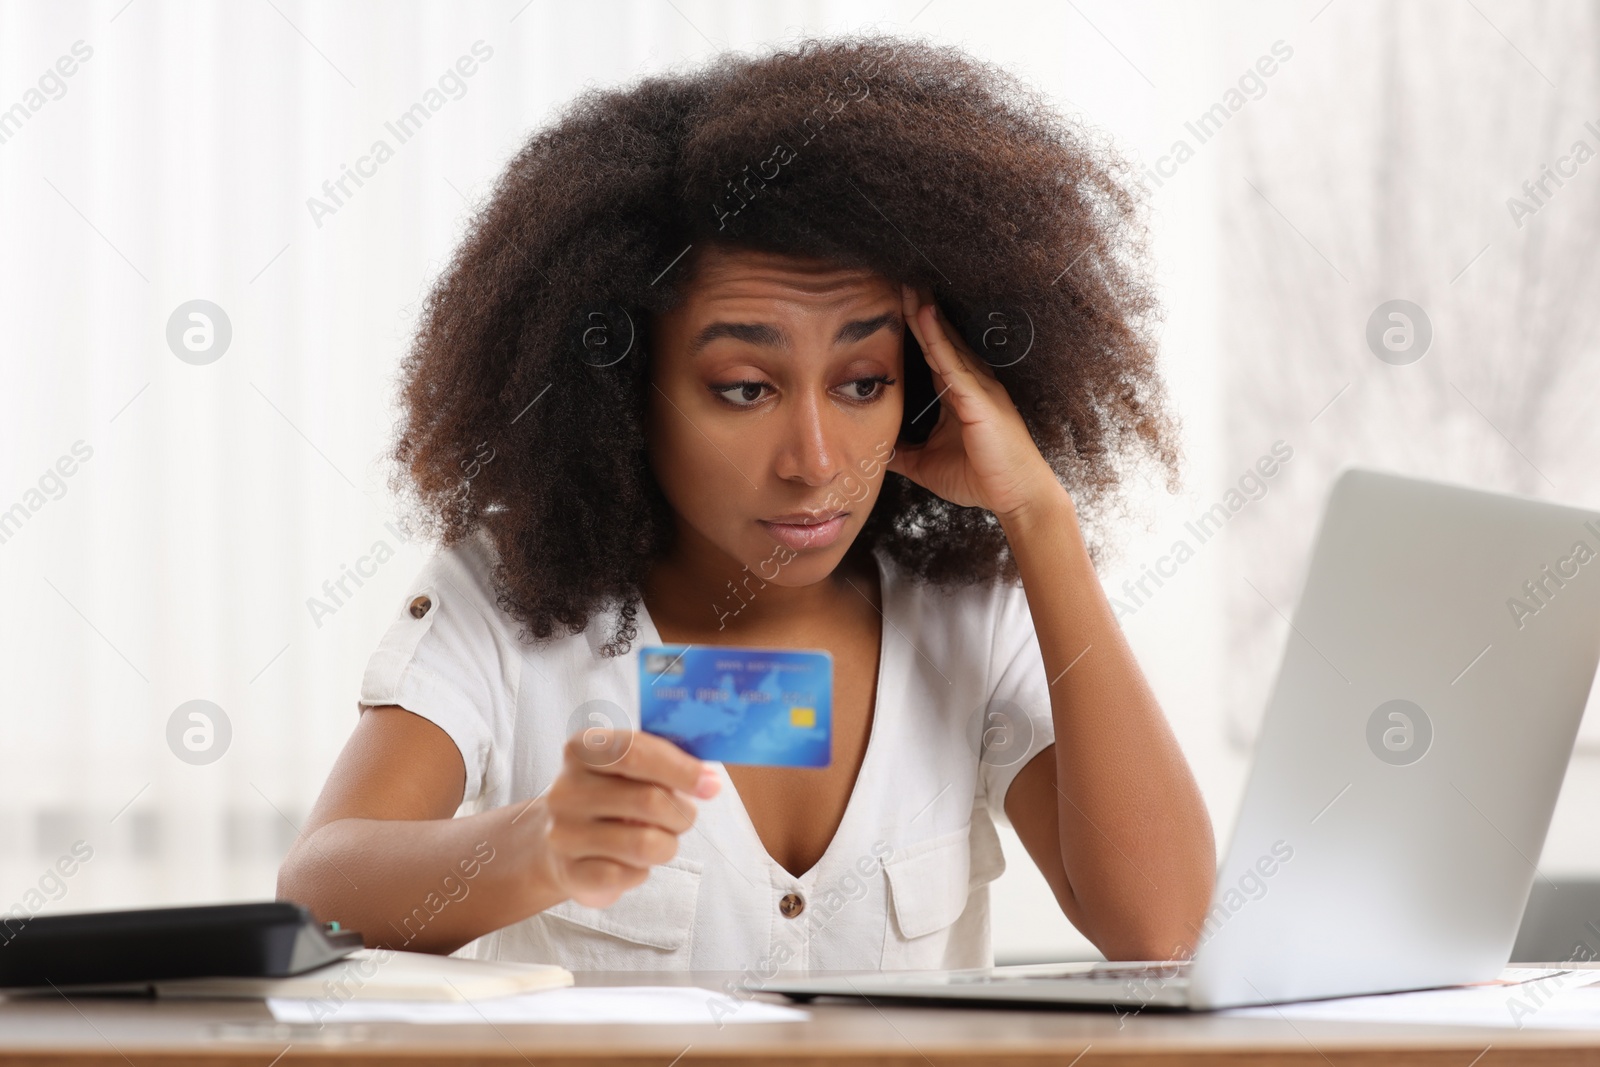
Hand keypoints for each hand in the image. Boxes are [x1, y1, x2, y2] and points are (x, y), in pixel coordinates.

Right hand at [534, 730, 718, 907]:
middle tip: (683, 816)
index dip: (680, 769)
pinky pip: (629, 874)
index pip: (634, 752)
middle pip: (648, 800)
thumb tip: (708, 780)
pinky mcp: (570, 873)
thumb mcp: (631, 769)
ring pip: (645, 843)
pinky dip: (643, 870)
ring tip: (659, 840)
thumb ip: (666, 762)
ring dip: (667, 844)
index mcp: (582, 750)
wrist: (561, 845)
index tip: (711, 785)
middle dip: (681, 812)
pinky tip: (631, 862)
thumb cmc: (613, 798)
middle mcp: (565, 790)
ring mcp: (564, 834)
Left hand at [889, 284, 1061, 520]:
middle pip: (940, 339)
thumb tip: (877, 451)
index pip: (932, 353)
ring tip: (906, 287)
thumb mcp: (927, 465)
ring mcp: (977, 388)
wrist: (1017, 497)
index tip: (893, 306)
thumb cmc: (980, 478)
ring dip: (925, 314)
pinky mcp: (980, 399)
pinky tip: (923, 316)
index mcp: (957, 394)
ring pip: (946, 343)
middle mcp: (970, 384)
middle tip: (897, 281)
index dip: (914, 330)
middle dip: (919, 310)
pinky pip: (953, 363)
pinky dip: (938, 339)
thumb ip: (903, 454)